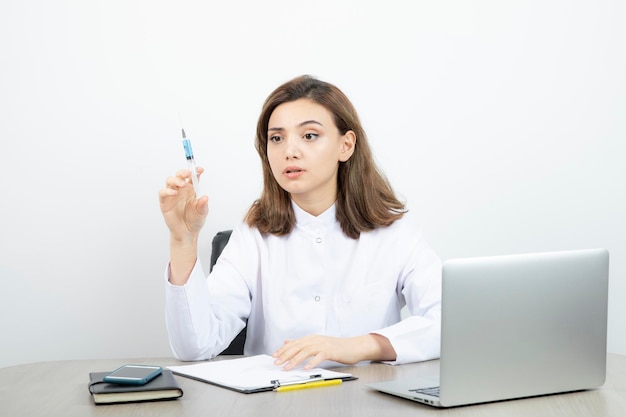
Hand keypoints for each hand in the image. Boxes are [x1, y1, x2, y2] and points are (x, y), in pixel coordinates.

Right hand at [159, 168, 207, 240]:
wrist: (187, 233)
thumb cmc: (194, 221)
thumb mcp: (202, 212)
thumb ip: (203, 205)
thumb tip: (205, 198)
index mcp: (191, 190)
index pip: (193, 177)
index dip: (195, 171)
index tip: (200, 169)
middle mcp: (181, 190)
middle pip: (179, 175)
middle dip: (183, 172)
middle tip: (188, 173)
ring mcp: (172, 195)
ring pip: (170, 180)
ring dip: (175, 179)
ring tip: (182, 184)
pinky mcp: (165, 202)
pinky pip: (163, 192)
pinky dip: (167, 191)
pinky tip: (174, 193)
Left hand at [272, 334, 395, 370]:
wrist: (353, 346)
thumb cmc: (336, 347)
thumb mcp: (318, 343)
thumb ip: (303, 343)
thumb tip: (287, 341)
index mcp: (312, 338)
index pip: (294, 343)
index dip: (283, 349)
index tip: (274, 356)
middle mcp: (316, 339)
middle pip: (297, 346)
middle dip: (285, 354)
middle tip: (277, 362)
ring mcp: (323, 345)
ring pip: (306, 351)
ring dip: (295, 359)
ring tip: (287, 367)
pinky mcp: (331, 351)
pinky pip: (319, 356)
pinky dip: (312, 362)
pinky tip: (306, 368)